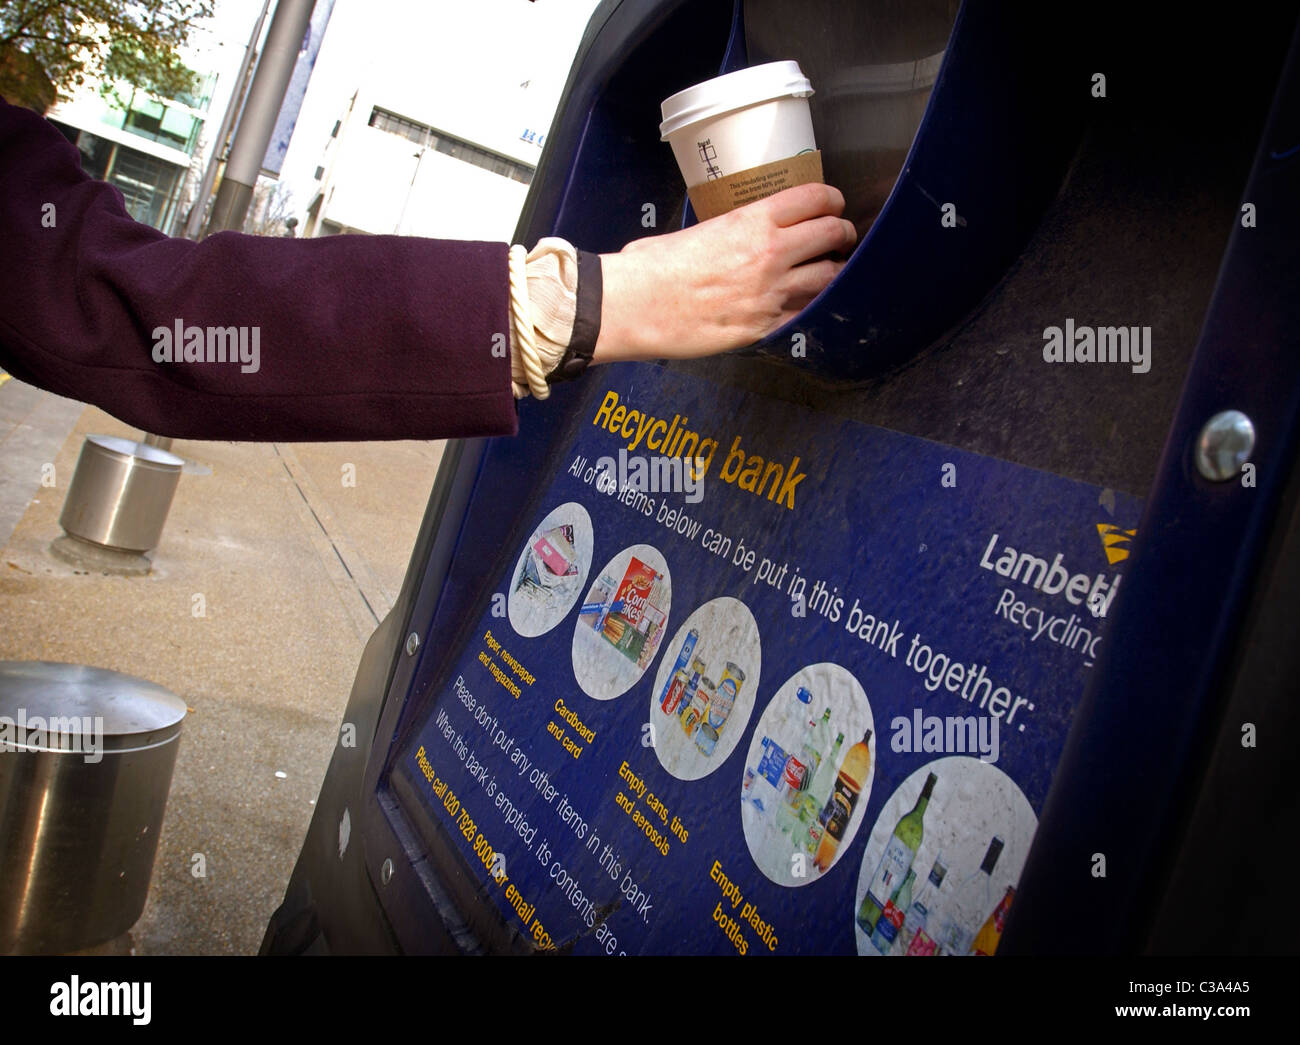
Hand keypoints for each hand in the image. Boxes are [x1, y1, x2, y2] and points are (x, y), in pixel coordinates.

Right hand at [594, 183, 856, 363]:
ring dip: (833, 273)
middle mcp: (770, 253)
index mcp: (751, 220)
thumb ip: (725, 232)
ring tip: (830, 273)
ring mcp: (771, 293)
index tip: (832, 206)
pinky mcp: (763, 327)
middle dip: (841, 234)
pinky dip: (811, 309)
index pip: (814, 198)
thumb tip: (728, 238)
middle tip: (840, 238)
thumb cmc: (651, 269)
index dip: (830, 200)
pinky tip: (806, 306)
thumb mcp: (693, 232)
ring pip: (828, 278)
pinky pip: (805, 315)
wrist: (635, 306)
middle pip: (831, 234)